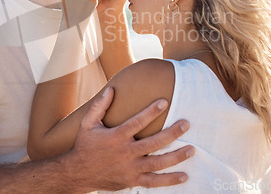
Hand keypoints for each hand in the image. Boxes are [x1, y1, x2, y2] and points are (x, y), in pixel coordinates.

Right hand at [64, 88, 192, 191]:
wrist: (78, 173)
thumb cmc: (85, 145)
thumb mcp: (88, 123)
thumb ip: (100, 106)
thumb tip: (112, 89)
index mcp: (116, 136)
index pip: (137, 122)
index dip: (151, 111)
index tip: (164, 102)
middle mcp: (125, 153)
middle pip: (153, 143)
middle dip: (172, 133)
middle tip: (186, 124)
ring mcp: (130, 168)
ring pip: (158, 163)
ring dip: (176, 156)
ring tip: (192, 149)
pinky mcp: (132, 180)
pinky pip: (154, 181)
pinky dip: (169, 180)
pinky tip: (184, 176)